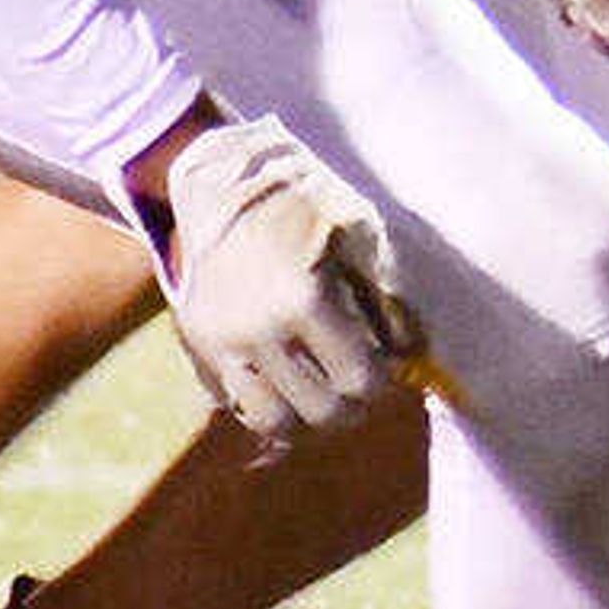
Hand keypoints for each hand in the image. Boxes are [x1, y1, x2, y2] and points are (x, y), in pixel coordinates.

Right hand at [152, 112, 428, 440]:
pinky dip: (265, 405)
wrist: (222, 186)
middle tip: (359, 387)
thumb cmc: (303, 206)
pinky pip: (233, 404)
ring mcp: (222, 342)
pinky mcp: (198, 345)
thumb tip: (411, 355)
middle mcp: (258, 329)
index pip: (358, 380)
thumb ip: (383, 299)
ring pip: (271, 422)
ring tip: (323, 395)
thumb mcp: (355, 237)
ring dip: (305, 417)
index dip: (380, 382)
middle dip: (350, 406)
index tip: (386, 367)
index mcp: (303, 299)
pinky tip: (286, 384)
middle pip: (319, 411)